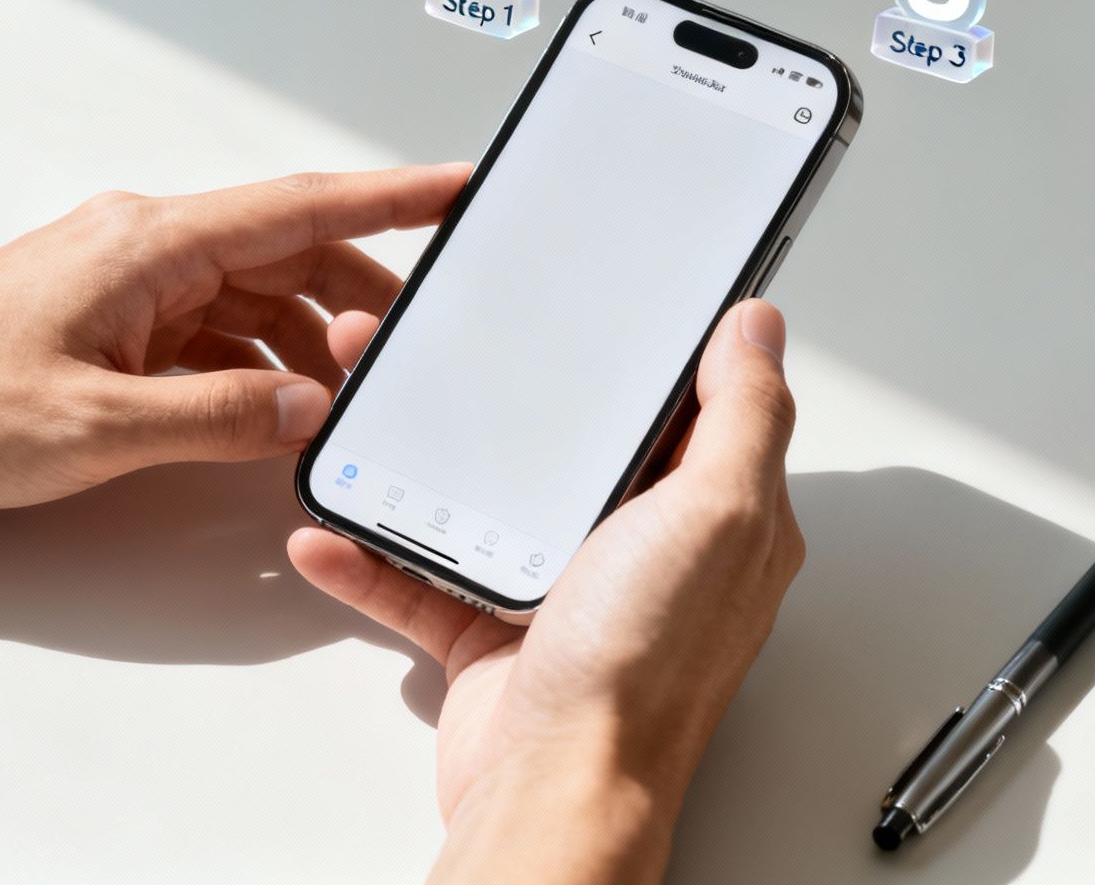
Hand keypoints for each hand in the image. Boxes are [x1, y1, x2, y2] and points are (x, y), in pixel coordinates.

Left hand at [0, 165, 468, 509]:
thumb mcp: (96, 426)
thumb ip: (221, 415)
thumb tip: (309, 405)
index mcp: (151, 243)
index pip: (302, 207)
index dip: (394, 197)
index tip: (463, 184)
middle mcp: (145, 247)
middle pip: (289, 254)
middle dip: (362, 297)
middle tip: (424, 342)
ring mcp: (126, 284)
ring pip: (254, 297)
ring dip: (306, 342)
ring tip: (349, 399)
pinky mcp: (108, 325)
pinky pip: (210, 332)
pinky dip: (254, 367)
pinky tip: (273, 412)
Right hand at [288, 299, 803, 883]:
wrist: (553, 790)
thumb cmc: (640, 670)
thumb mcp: (716, 516)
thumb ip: (744, 416)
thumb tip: (758, 329)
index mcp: (709, 518)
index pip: (691, 409)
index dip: (651, 352)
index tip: (601, 304)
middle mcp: (643, 552)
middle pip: (573, 445)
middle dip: (513, 393)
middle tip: (454, 343)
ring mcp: (565, 593)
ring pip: (488, 501)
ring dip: (425, 459)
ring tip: (374, 410)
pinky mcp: (495, 635)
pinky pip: (425, 577)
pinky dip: (375, 554)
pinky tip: (336, 524)